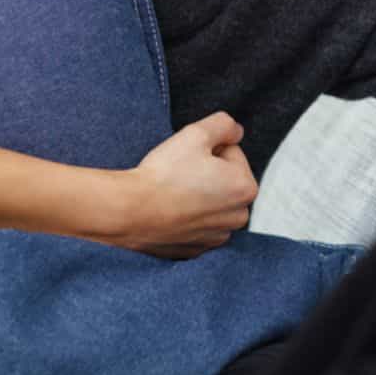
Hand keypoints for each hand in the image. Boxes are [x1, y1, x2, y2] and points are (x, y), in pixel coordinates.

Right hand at [116, 111, 257, 258]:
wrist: (130, 211)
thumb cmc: (164, 173)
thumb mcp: (196, 133)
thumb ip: (224, 124)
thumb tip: (235, 131)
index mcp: (245, 188)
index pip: (231, 153)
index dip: (208, 149)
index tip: (189, 157)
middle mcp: (238, 217)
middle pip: (225, 180)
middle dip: (208, 173)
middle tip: (180, 173)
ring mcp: (216, 237)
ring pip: (211, 203)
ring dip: (198, 195)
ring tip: (173, 192)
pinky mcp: (196, 250)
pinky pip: (196, 225)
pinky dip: (186, 217)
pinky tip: (169, 211)